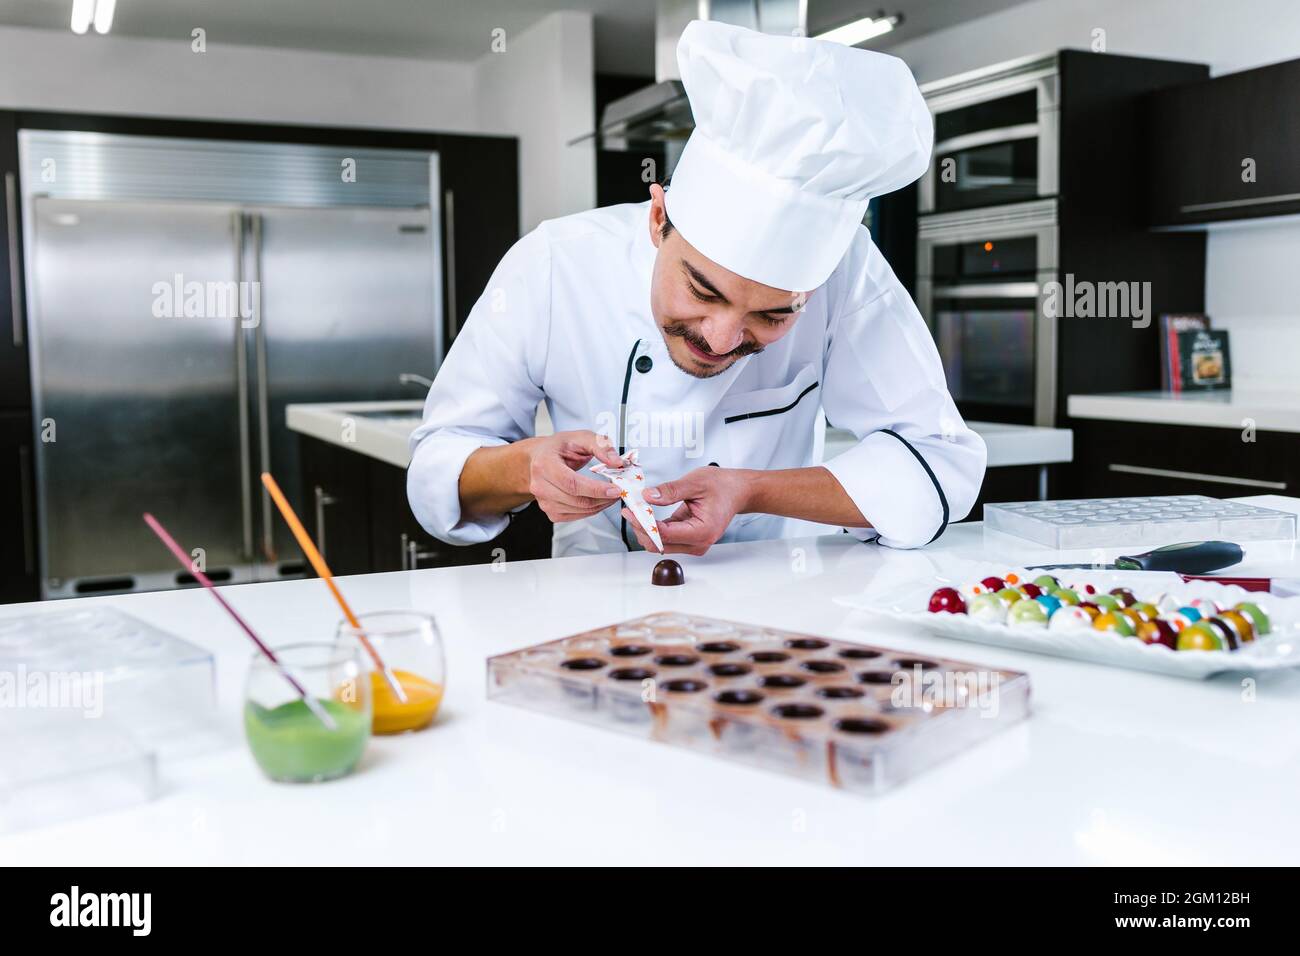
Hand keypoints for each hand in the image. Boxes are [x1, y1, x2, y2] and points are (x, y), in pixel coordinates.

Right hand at [526, 430, 624, 522]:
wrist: (540, 457)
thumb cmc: (558, 447)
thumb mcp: (580, 437)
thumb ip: (600, 446)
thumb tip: (616, 461)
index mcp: (544, 463)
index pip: (571, 483)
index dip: (595, 489)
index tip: (614, 489)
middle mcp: (540, 484)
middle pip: (576, 499)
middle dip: (602, 498)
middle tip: (618, 492)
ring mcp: (543, 500)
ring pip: (577, 510)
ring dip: (599, 506)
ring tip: (610, 496)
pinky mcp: (549, 511)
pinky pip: (573, 516)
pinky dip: (590, 511)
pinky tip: (597, 501)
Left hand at [623, 467, 750, 555]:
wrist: (737, 491)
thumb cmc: (722, 486)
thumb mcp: (695, 482)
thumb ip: (670, 491)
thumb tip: (647, 497)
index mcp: (702, 532)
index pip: (664, 535)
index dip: (644, 524)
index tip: (630, 511)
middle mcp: (698, 543)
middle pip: (659, 545)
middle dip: (641, 528)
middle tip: (629, 509)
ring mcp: (693, 544)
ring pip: (659, 544)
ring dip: (645, 529)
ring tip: (636, 509)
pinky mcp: (688, 540)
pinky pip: (665, 538)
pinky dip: (653, 527)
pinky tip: (645, 513)